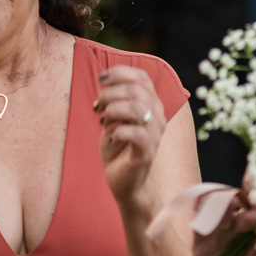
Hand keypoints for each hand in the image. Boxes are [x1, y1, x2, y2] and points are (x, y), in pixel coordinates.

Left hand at [95, 66, 165, 204]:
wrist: (125, 182)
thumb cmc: (119, 148)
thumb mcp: (114, 118)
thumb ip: (114, 100)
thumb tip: (104, 80)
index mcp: (152, 105)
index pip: (142, 78)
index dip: (121, 73)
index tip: (101, 79)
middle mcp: (158, 117)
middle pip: (137, 90)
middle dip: (111, 93)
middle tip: (98, 106)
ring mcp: (154, 135)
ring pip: (137, 108)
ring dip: (113, 110)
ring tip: (103, 120)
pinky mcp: (146, 153)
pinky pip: (136, 133)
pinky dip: (118, 131)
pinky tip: (111, 137)